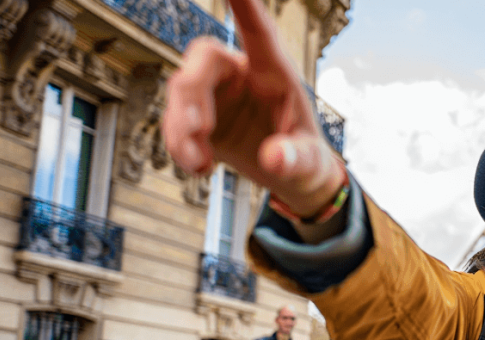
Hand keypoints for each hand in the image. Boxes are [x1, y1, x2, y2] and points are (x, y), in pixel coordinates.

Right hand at [163, 0, 344, 217]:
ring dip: (180, 127)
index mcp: (274, 73)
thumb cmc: (307, 160)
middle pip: (203, 58)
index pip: (258, 32)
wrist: (292, 178)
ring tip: (199, 165)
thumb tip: (275, 160)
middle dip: (192, 92)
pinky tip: (200, 168)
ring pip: (181, 90)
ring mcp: (217, 94)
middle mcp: (241, 74)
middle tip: (198, 130)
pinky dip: (179, 145)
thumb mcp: (310, 164)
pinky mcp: (200, 117)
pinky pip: (174, 120)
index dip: (245, 6)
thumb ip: (296, 159)